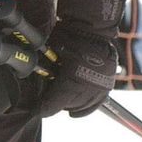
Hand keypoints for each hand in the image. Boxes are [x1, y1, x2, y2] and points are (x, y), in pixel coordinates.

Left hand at [40, 0, 125, 117]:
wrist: (92, 28)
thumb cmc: (68, 38)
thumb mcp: (50, 55)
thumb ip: (45, 72)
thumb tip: (33, 78)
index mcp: (71, 82)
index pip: (53, 105)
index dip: (42, 109)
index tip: (35, 110)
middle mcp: (87, 88)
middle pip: (67, 106)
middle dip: (54, 105)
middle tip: (44, 103)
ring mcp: (99, 87)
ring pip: (82, 105)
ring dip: (70, 105)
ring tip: (60, 104)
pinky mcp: (107, 84)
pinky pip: (97, 103)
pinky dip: (86, 108)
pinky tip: (75, 112)